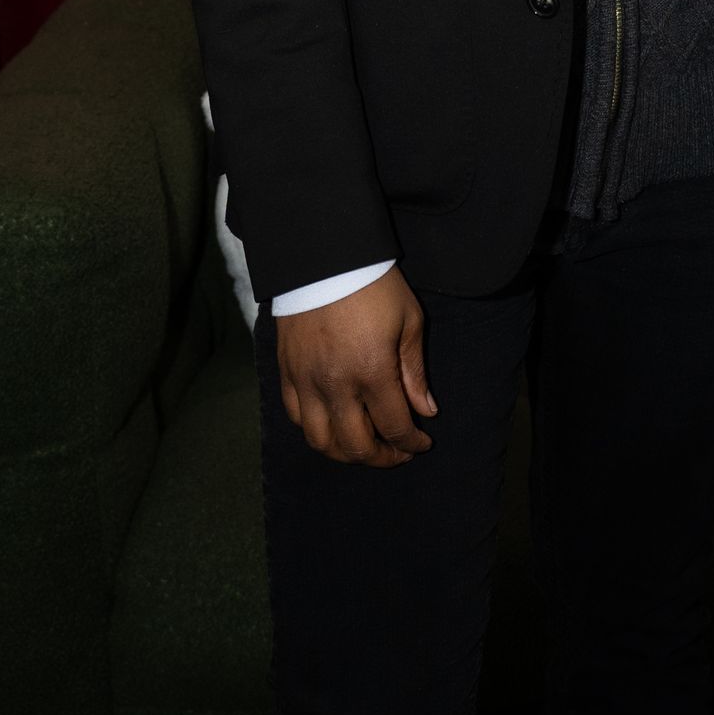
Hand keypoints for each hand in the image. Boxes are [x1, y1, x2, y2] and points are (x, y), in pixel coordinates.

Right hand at [275, 267, 436, 466]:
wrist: (324, 256)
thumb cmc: (374, 284)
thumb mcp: (408, 321)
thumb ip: (414, 371)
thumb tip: (426, 410)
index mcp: (371, 370)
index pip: (394, 426)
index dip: (412, 443)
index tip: (422, 444)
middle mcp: (335, 383)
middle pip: (356, 445)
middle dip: (382, 457)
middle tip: (397, 452)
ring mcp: (306, 380)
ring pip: (320, 440)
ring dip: (345, 453)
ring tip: (364, 445)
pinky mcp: (287, 371)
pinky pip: (295, 416)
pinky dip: (315, 430)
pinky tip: (333, 424)